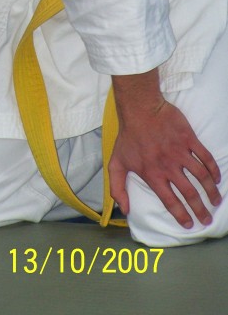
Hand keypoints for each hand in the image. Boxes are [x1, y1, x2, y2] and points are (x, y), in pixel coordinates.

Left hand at [109, 97, 221, 228]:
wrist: (139, 109)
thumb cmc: (128, 136)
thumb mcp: (116, 163)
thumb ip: (117, 188)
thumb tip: (125, 209)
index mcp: (152, 175)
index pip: (170, 201)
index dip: (181, 215)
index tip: (189, 224)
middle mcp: (168, 167)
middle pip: (190, 193)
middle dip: (200, 210)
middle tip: (207, 219)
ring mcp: (180, 152)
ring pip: (201, 177)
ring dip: (211, 191)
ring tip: (216, 201)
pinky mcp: (189, 139)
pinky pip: (205, 157)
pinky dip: (213, 169)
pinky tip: (216, 178)